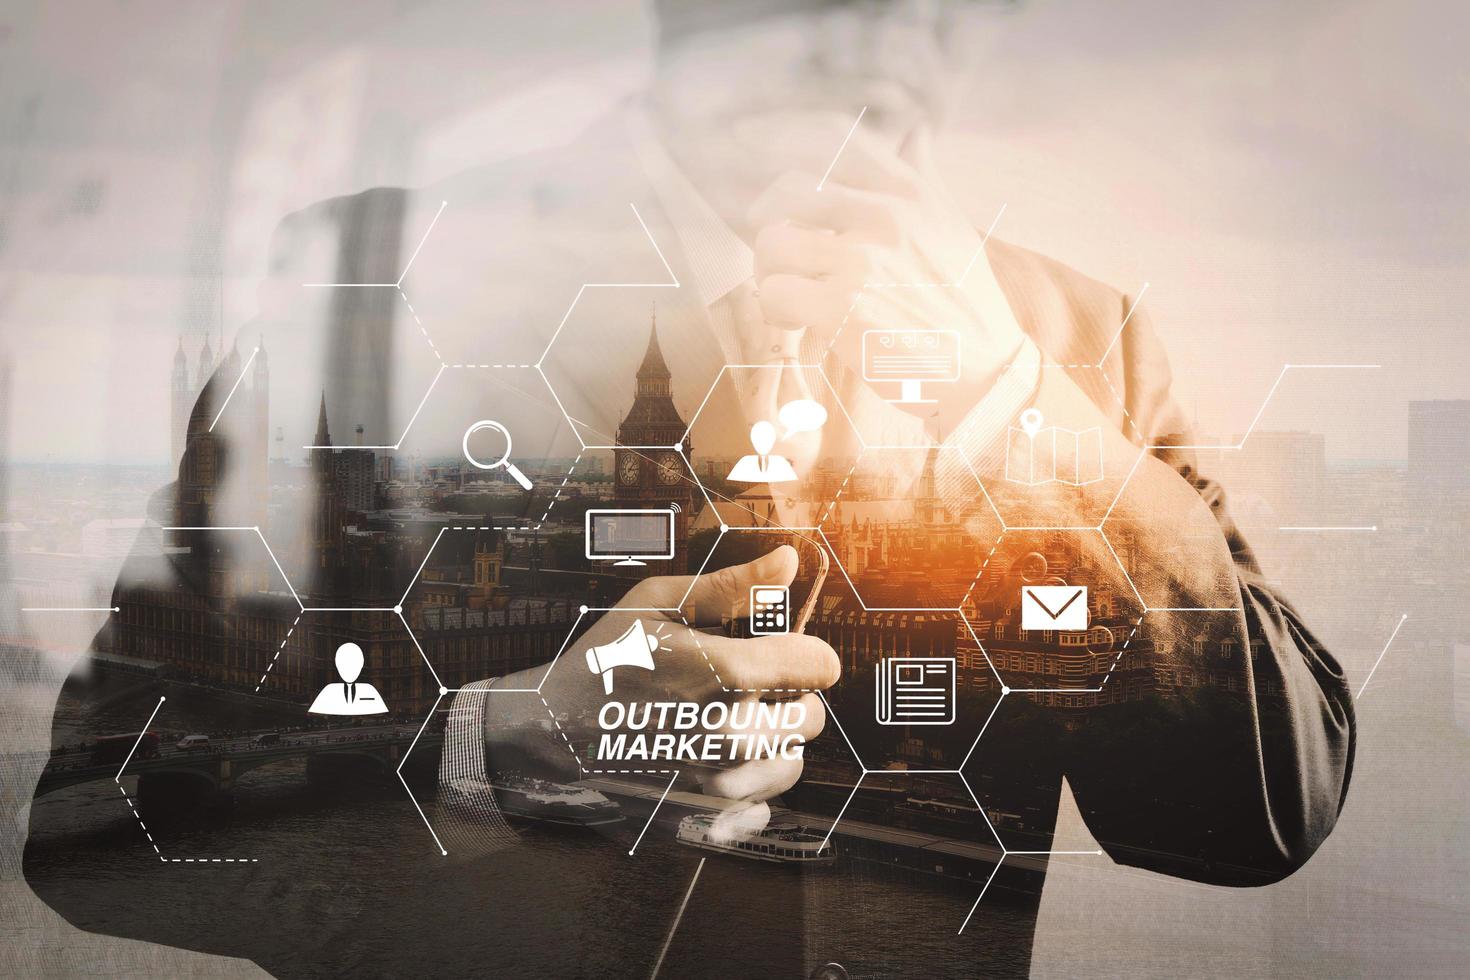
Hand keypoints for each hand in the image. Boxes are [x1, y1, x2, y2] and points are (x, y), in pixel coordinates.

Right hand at [488, 546, 839, 824]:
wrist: (548, 733)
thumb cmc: (604, 659)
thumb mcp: (657, 604)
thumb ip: (731, 586)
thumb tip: (790, 562)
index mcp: (727, 674)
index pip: (821, 666)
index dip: (806, 653)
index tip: (782, 651)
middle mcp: (732, 736)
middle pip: (813, 719)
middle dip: (788, 699)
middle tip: (745, 690)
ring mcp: (719, 786)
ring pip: (790, 764)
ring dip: (770, 744)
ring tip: (726, 724)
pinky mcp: (705, 824)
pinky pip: (761, 807)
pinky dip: (747, 786)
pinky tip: (712, 762)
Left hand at [748, 123, 1025, 417]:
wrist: (984, 372)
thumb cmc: (963, 303)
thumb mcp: (951, 227)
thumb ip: (924, 177)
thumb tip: (917, 131)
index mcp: (909, 192)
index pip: (832, 136)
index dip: (780, 135)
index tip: (750, 142)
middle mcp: (886, 217)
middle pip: (786, 190)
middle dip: (771, 224)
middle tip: (784, 257)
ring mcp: (863, 261)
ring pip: (771, 242)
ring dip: (770, 272)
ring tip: (794, 294)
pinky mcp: (842, 308)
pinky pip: (773, 292)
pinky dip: (777, 311)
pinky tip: (800, 322)